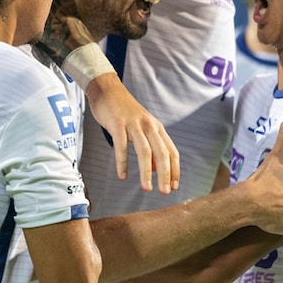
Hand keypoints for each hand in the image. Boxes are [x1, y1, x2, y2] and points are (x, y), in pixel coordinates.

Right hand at [86, 73, 179, 193]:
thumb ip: (150, 145)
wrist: (107, 89)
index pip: (172, 151)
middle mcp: (149, 126)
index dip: (175, 170)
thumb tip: (156, 168)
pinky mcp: (118, 124)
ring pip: (144, 151)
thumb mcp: (142, 126)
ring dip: (147, 172)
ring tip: (146, 189)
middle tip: (165, 192)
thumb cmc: (124, 112)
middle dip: (165, 174)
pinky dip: (123, 163)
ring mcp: (133, 124)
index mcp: (157, 128)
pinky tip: (122, 176)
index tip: (175, 186)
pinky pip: (122, 146)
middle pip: (162, 153)